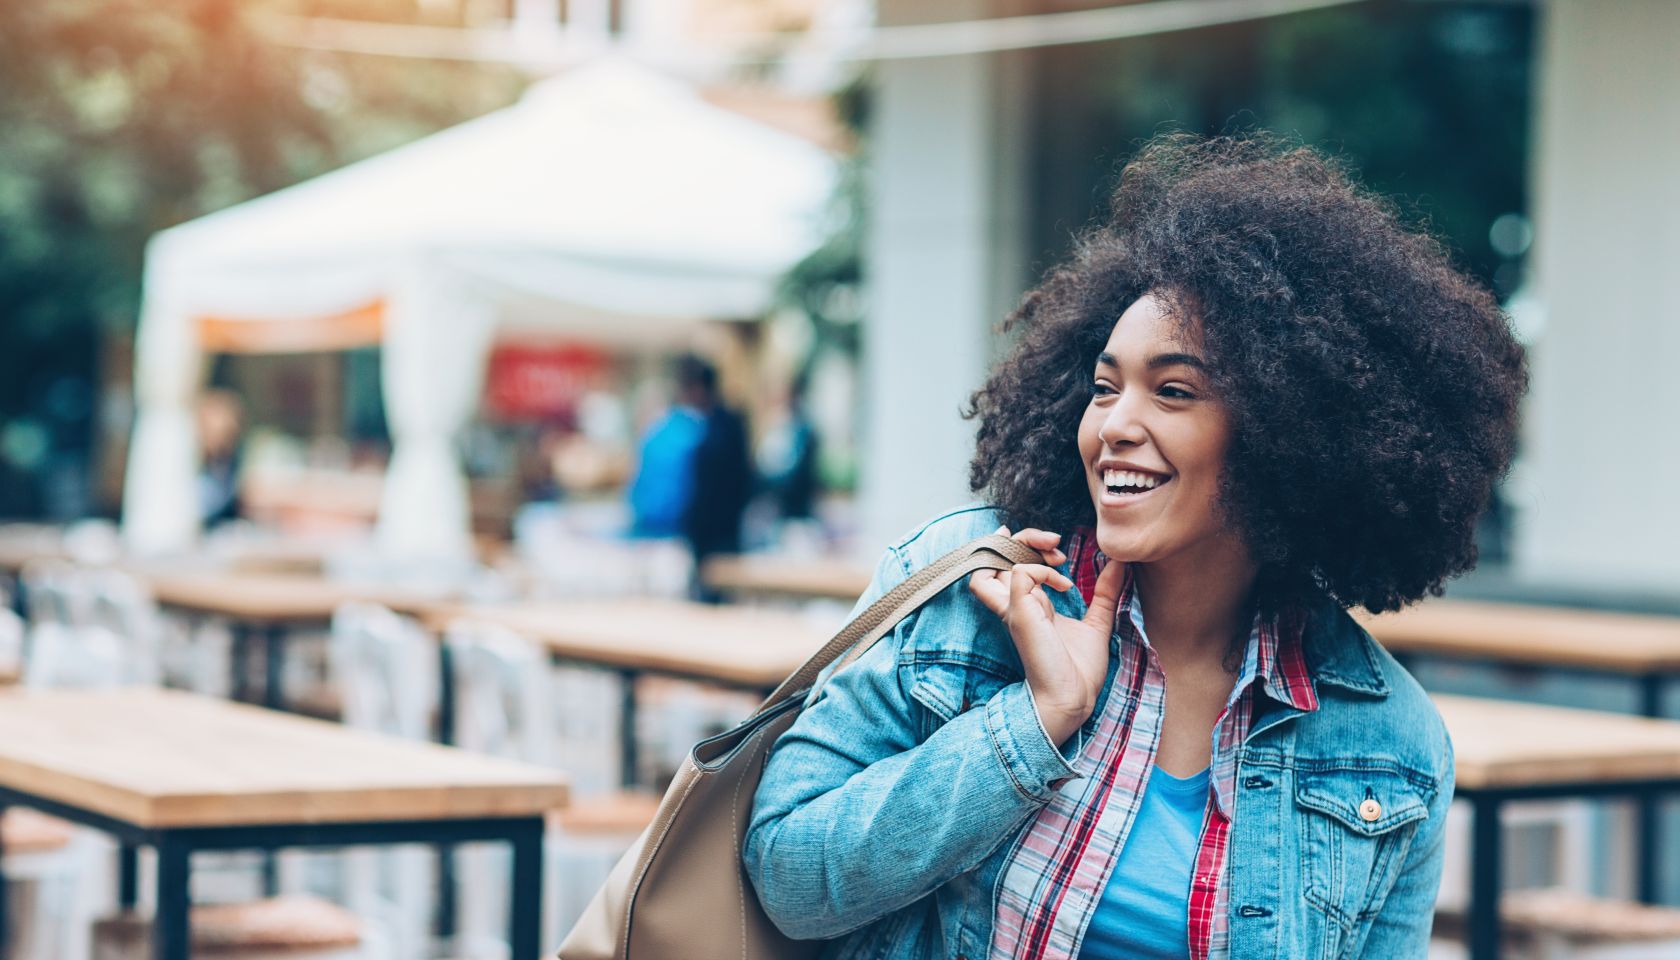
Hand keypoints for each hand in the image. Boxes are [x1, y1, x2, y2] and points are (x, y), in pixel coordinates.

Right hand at [968, 526, 1125, 744]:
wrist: (1074, 698)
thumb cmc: (1080, 671)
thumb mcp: (1097, 622)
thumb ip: (1104, 592)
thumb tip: (1119, 565)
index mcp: (1028, 605)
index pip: (1006, 564)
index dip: (1024, 546)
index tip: (1057, 549)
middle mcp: (1015, 604)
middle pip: (994, 555)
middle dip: (1023, 537)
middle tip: (1056, 542)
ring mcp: (1015, 608)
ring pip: (993, 561)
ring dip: (1023, 546)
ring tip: (1054, 553)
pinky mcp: (1020, 614)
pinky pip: (1020, 573)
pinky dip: (1042, 570)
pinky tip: (1064, 585)